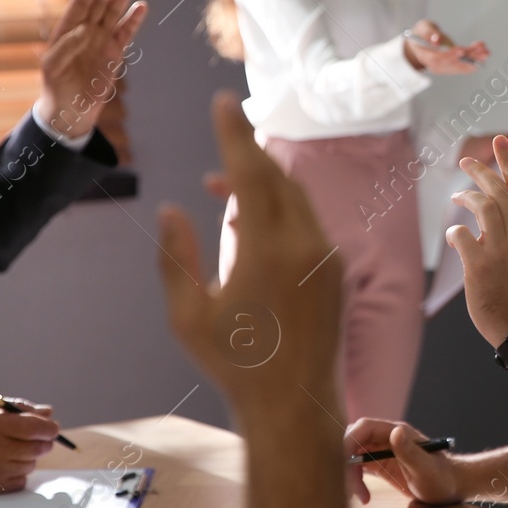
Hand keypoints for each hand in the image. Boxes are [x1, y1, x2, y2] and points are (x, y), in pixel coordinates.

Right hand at [0, 394, 61, 493]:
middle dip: (41, 441)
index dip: (49, 428)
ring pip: (31, 464)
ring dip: (26, 456)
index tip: (49, 427)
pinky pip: (21, 480)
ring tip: (6, 449)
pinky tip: (0, 464)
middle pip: (40, 447)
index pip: (39, 428)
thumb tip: (47, 412)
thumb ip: (17, 407)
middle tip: (29, 438)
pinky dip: (17, 472)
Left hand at [36, 0, 149, 139]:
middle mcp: (85, 31)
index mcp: (67, 30)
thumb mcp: (52, 66)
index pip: (80, 4)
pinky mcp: (115, 53)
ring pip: (113, 14)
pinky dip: (133, 20)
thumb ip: (66, 46)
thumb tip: (85, 30)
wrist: (70, 109)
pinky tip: (140, 6)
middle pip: (98, 3)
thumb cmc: (55, 86)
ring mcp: (101, 40)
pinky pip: (126, 33)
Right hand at [158, 92, 344, 423]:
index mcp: (267, 250)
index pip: (251, 173)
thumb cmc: (234, 365)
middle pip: (278, 176)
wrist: (296, 405)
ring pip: (296, 197)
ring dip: (262, 181)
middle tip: (225, 124)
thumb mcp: (188, 315)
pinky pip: (307, 220)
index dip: (234, 134)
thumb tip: (170, 207)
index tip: (222, 101)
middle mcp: (306, 245)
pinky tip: (248, 219)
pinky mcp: (336, 271)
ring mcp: (327, 257)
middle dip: (249, 149)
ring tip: (220, 184)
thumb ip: (176, 256)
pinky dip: (279, 207)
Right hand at [343, 418, 461, 505]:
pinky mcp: (381, 465)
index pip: (364, 428)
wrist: (451, 488)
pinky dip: (356, 482)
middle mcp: (386, 439)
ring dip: (351, 475)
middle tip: (352, 486)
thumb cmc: (442, 478)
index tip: (345, 463)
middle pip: (354, 442)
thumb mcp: (426, 468)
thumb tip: (395, 432)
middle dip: (347, 462)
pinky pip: (360, 469)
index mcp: (396, 432)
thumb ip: (409, 451)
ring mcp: (382, 451)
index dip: (349, 441)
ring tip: (361, 496)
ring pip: (354, 456)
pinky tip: (364, 497)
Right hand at [403, 19, 489, 74]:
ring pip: (462, 65)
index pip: (438, 60)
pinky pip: (465, 64)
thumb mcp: (423, 29)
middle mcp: (436, 66)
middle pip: (453, 64)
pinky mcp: (453, 65)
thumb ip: (429, 34)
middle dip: (469, 57)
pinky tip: (484, 52)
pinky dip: (475, 59)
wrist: (422, 42)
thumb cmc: (422, 34)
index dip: (451, 56)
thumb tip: (437, 40)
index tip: (462, 50)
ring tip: (486, 51)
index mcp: (426, 57)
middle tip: (482, 50)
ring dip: (475, 59)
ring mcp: (445, 67)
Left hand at [448, 135, 507, 347]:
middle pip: (498, 191)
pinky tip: (455, 237)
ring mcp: (500, 249)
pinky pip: (462, 233)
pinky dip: (455, 231)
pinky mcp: (480, 264)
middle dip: (480, 171)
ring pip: (482, 206)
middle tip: (466, 162)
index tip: (499, 141)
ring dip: (465, 197)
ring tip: (456, 196)